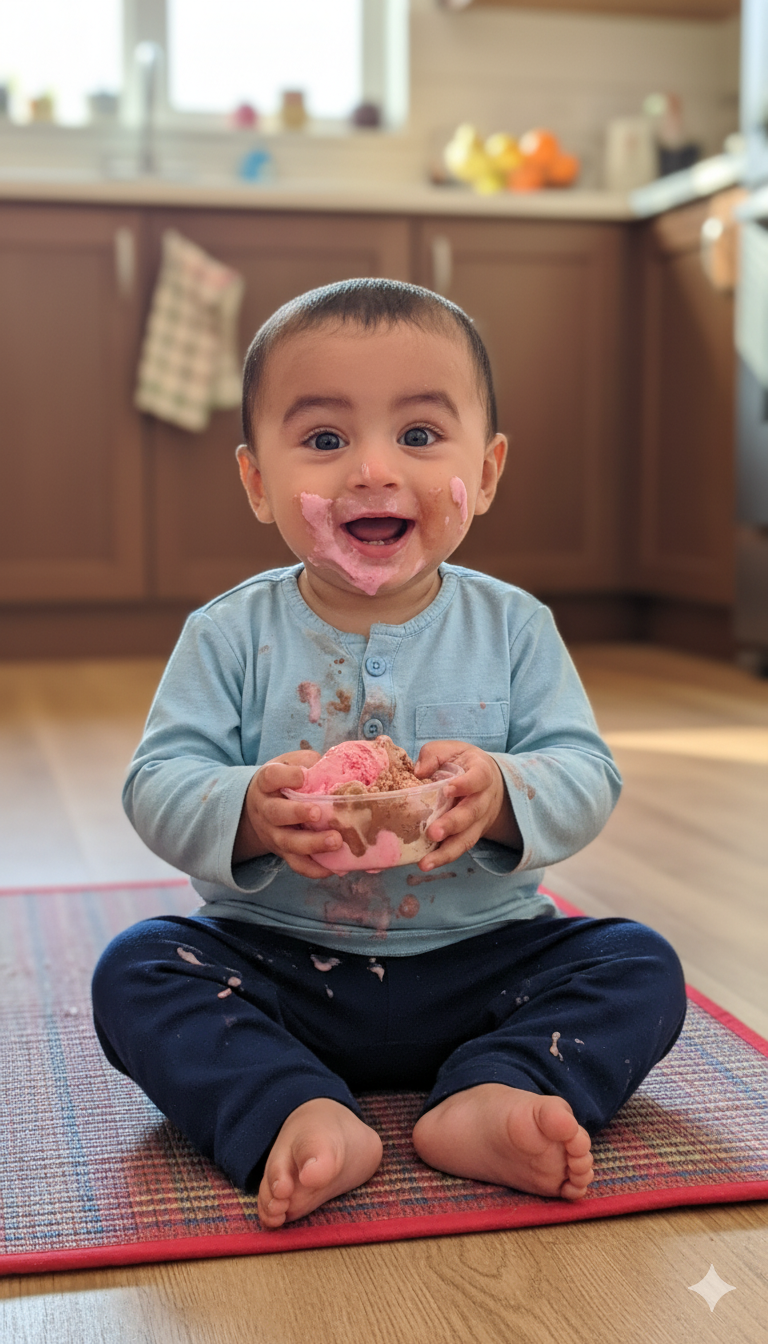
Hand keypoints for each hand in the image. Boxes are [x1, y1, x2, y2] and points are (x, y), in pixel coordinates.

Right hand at [233, 750, 342, 878]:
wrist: (258, 809)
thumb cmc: (282, 783)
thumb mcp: (289, 765)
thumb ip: (308, 763)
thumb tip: (335, 766)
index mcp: (267, 784)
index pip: (270, 777)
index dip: (285, 777)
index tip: (302, 776)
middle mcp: (266, 810)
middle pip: (276, 813)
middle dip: (297, 814)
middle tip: (318, 813)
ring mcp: (274, 834)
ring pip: (288, 842)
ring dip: (312, 844)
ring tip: (336, 840)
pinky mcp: (283, 852)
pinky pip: (297, 864)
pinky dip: (314, 869)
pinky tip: (334, 868)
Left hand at [414, 741, 520, 869]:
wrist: (489, 782)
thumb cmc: (464, 763)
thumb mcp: (452, 750)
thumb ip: (434, 755)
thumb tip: (418, 771)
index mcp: (481, 774)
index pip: (477, 779)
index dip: (465, 784)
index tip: (448, 789)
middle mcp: (483, 800)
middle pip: (471, 814)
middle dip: (452, 824)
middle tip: (433, 832)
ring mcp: (477, 821)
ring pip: (466, 838)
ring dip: (446, 852)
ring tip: (426, 862)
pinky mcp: (468, 835)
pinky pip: (458, 848)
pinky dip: (442, 858)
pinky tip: (425, 863)